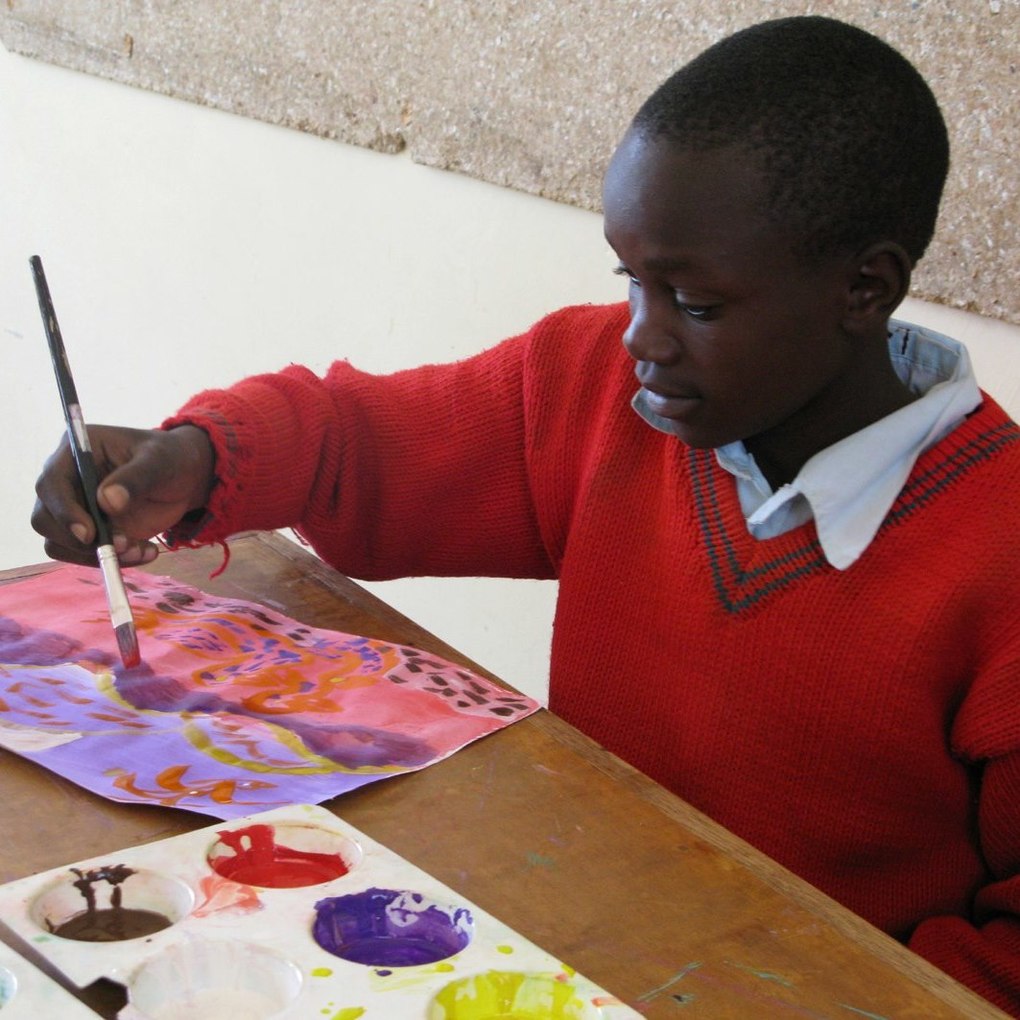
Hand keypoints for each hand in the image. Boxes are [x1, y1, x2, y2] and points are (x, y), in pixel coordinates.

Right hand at [32, 424, 214, 566]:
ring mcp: (74, 509)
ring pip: (61, 543)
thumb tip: (107, 502)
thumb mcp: (160, 461)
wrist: (183, 478)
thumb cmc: (169, 459)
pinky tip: (145, 552)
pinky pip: (84, 555)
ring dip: (98, 555)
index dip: (63, 511)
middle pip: (45, 519)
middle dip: (80, 541)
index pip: (51, 484)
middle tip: (123, 546)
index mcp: (75, 452)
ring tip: (142, 550)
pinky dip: (113, 560)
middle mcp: (65, 481)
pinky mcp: (89, 532)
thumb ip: (135, 478)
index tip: (89, 534)